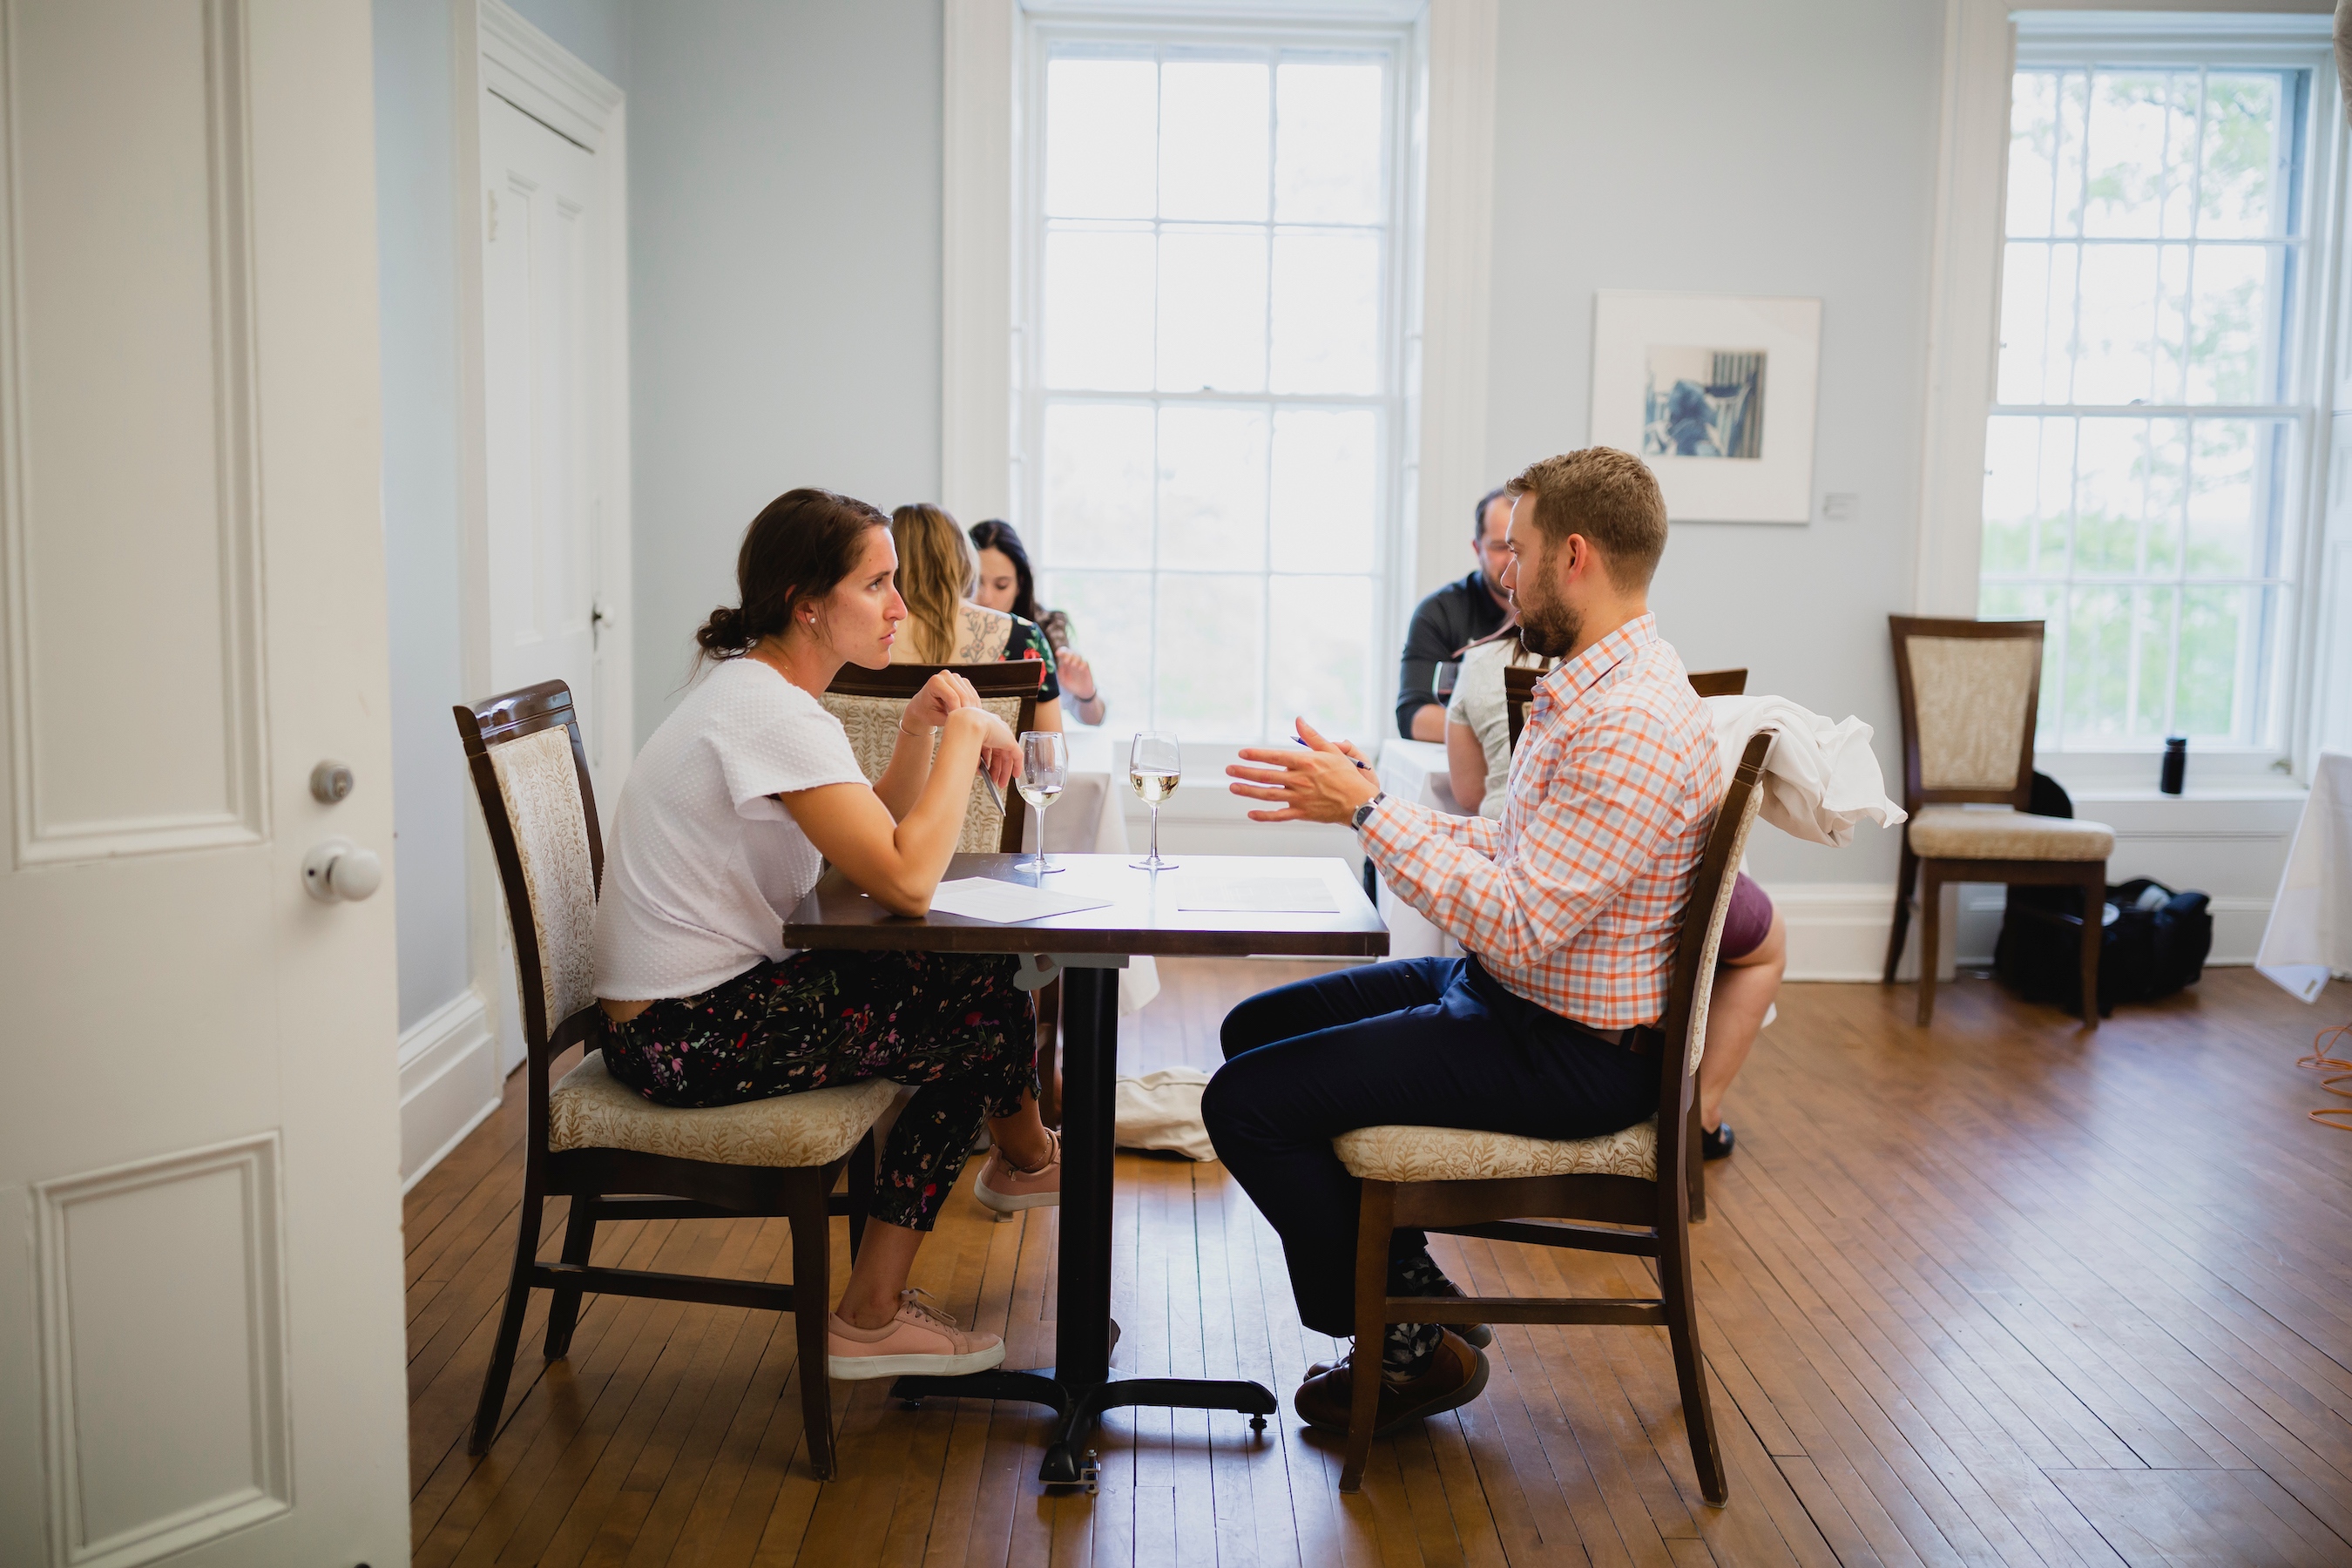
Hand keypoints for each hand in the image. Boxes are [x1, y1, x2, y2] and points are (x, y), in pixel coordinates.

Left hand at [905, 670, 978, 732]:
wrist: (923, 705)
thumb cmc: (925, 711)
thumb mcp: (933, 718)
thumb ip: (948, 719)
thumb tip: (964, 722)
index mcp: (935, 682)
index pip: (952, 697)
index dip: (958, 711)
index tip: (959, 723)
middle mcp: (946, 675)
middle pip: (963, 695)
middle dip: (966, 711)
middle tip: (966, 724)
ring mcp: (956, 677)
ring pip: (970, 695)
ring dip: (971, 709)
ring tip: (967, 721)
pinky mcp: (963, 682)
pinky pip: (973, 695)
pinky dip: (974, 706)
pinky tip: (970, 715)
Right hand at [947, 705, 1019, 787]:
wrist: (967, 723)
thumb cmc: (962, 730)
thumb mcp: (967, 746)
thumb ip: (973, 756)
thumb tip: (974, 769)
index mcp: (983, 729)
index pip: (989, 748)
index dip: (988, 761)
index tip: (987, 771)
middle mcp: (994, 731)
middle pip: (998, 753)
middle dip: (995, 769)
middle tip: (994, 780)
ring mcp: (1003, 734)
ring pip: (1006, 756)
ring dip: (1003, 770)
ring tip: (999, 782)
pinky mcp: (1010, 740)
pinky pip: (1017, 755)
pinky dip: (1017, 766)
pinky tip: (1016, 774)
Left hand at [1055, 647, 1097, 702]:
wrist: (1081, 692)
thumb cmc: (1071, 686)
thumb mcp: (1063, 681)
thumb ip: (1060, 674)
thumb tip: (1061, 666)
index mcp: (1065, 663)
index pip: (1063, 653)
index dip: (1060, 651)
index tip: (1057, 654)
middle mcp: (1072, 662)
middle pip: (1070, 652)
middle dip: (1068, 654)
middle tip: (1066, 661)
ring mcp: (1080, 664)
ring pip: (1078, 655)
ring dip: (1075, 658)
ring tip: (1073, 665)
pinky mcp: (1086, 668)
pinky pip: (1085, 662)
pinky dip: (1082, 664)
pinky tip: (1080, 669)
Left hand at [1225, 718, 1381, 823]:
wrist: (1360, 803)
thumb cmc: (1348, 775)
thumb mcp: (1333, 751)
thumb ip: (1312, 736)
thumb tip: (1299, 720)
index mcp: (1306, 763)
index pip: (1275, 757)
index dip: (1257, 755)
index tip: (1242, 754)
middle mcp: (1300, 780)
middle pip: (1266, 776)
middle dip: (1245, 772)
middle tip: (1229, 770)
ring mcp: (1300, 798)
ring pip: (1268, 795)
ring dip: (1248, 791)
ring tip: (1233, 787)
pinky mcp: (1302, 813)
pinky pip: (1279, 815)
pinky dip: (1264, 816)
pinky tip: (1251, 814)